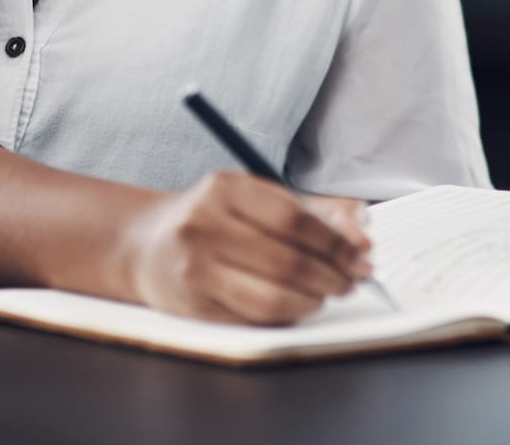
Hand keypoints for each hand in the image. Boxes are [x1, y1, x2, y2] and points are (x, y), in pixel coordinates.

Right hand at [114, 172, 372, 324]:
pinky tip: (295, 304)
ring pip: (272, 298)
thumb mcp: (255, 198)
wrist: (148, 245)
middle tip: (351, 280)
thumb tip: (362, 236)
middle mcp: (203, 225)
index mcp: (224, 188)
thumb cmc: (214, 218)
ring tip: (325, 294)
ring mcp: (195, 269)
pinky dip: (286, 316)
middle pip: (287, 261)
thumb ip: (313, 212)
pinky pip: (254, 320)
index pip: (294, 218)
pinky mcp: (194, 307)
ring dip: (312, 301)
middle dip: (332, 276)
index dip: (335, 242)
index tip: (360, 255)